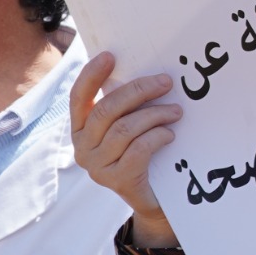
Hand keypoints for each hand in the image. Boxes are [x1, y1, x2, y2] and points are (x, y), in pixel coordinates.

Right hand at [70, 53, 181, 247]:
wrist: (157, 198)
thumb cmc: (146, 153)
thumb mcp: (133, 126)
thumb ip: (129, 106)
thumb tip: (149, 73)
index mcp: (81, 128)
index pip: (79, 97)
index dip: (92, 75)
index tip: (110, 56)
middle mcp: (82, 147)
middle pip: (106, 110)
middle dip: (138, 91)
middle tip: (166, 82)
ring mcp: (97, 166)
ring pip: (125, 129)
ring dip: (155, 115)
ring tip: (176, 111)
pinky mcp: (116, 180)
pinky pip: (138, 149)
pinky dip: (157, 137)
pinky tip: (170, 134)